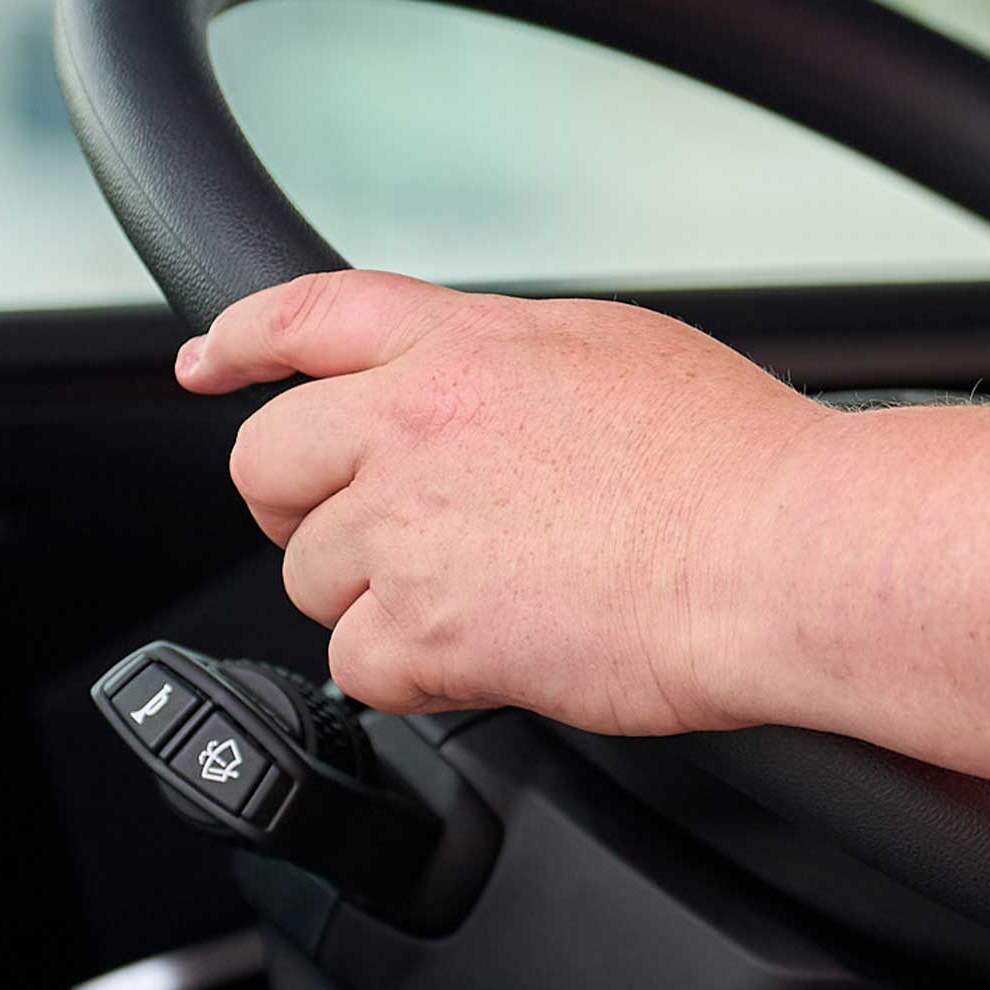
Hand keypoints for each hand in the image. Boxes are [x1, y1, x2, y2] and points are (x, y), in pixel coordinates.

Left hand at [176, 271, 826, 730]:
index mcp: (461, 347)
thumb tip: (469, 379)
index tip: (209, 363)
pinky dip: (403, 672)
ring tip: (465, 599)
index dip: (242, 339)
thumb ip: (508, 356)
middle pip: (269, 459)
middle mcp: (415, 427)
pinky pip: (355, 665)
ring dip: (365, 595)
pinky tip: (474, 657)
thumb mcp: (615, 347)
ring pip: (307, 573)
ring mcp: (411, 532)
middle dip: (293, 500)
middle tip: (346, 530)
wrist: (779, 552)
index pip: (307, 317)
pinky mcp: (430, 633)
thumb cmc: (737, 460)